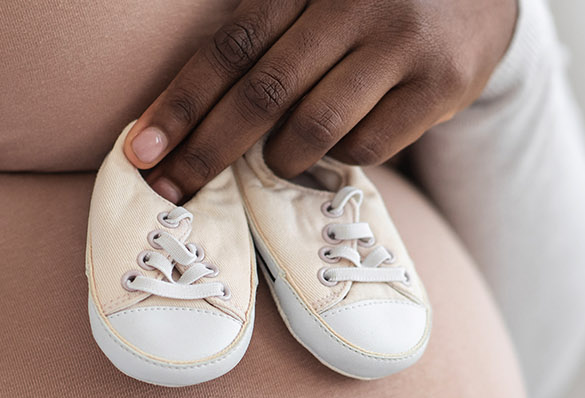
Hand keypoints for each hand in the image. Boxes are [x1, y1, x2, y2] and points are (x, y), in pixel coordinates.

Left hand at [124, 0, 518, 202]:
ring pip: (315, 128)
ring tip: (274, 159)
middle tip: (170, 192)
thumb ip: (266, 31)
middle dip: (207, 151)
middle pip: (263, 94)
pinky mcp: (442, 85)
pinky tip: (337, 142)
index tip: (142, 150)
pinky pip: (369, 146)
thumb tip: (189, 113)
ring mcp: (403, 45)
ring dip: (279, 158)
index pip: (231, 46)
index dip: (181, 102)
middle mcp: (356, 4)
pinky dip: (339, 155)